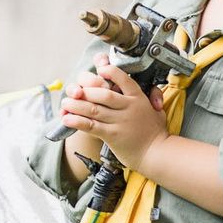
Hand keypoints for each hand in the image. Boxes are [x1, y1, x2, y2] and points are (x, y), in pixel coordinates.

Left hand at [60, 54, 168, 174]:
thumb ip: (153, 96)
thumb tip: (150, 89)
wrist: (156, 153)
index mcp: (138, 98)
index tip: (99, 68)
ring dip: (76, 105)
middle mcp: (128, 108)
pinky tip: (67, 119)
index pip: (123, 79)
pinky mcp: (112, 136)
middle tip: (73, 91)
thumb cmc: (155, 131)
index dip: (110, 72)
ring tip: (65, 104)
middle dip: (85, 90)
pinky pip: (91, 126)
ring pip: (93, 109)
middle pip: (102, 94)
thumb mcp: (157, 110)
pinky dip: (77, 122)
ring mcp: (120, 122)